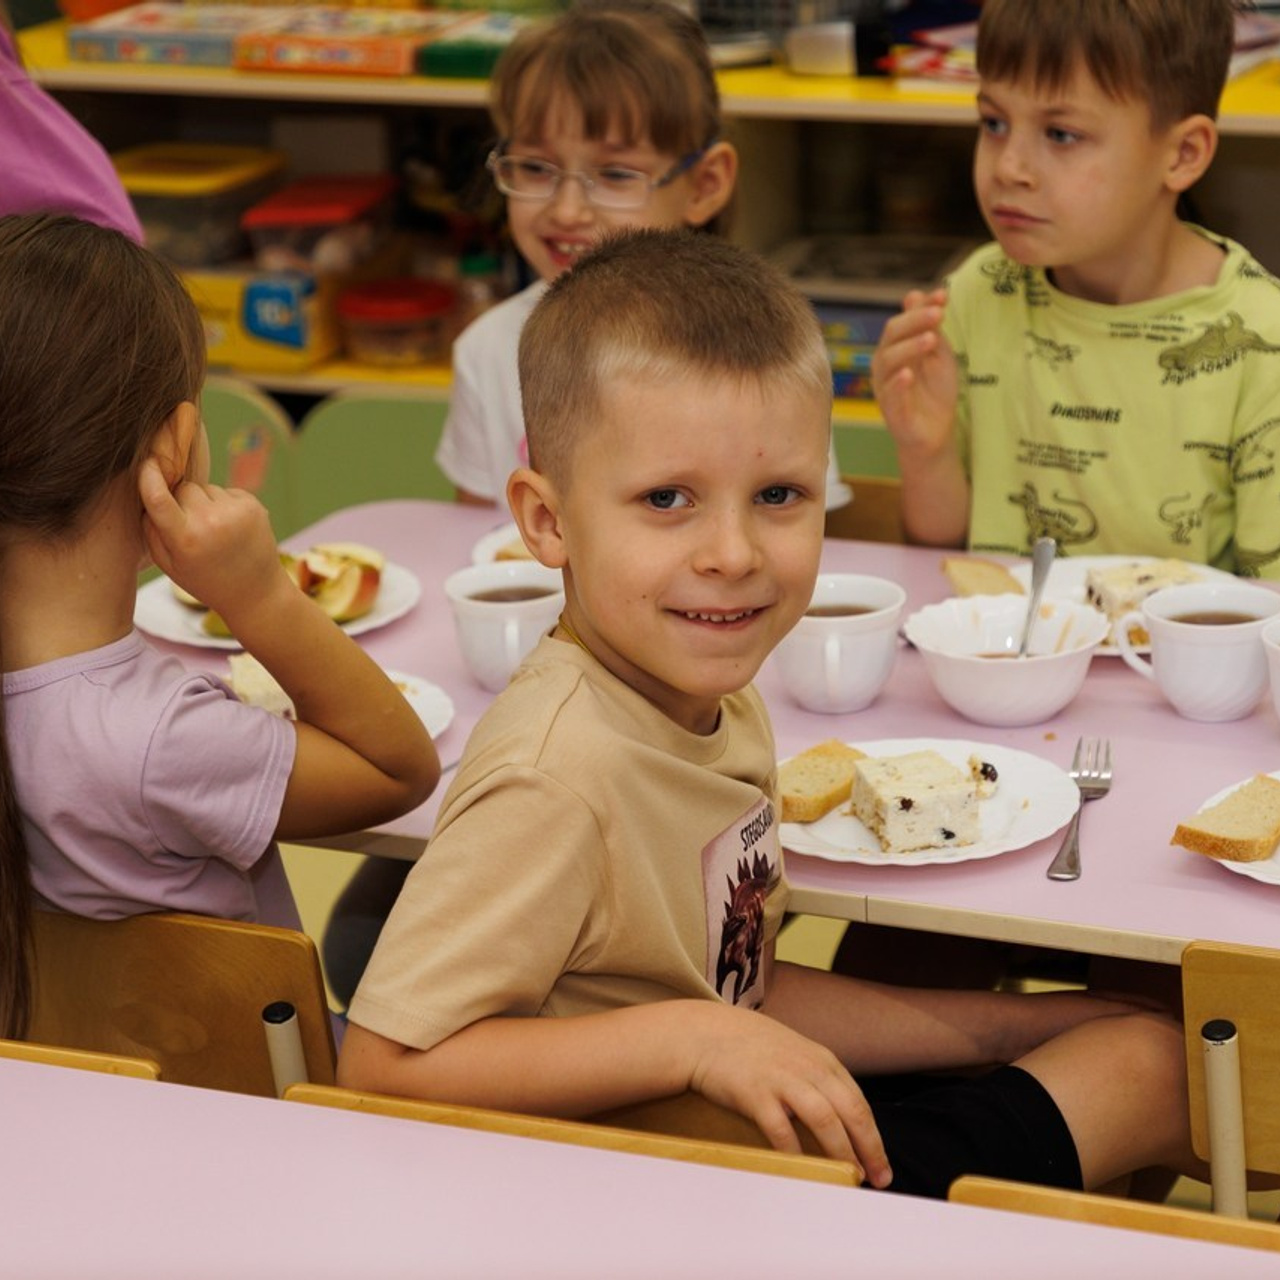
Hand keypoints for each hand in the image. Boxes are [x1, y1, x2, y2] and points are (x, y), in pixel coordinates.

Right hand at [138, 459, 288, 624]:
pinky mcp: (253, 505)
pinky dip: (224, 504)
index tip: (146, 462)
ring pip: (205, 488)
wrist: (256, 592)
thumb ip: (152, 530)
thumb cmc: (206, 580)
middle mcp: (211, 521)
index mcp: (185, 539)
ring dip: (204, 503)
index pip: (158, 498)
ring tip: (215, 533)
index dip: (149, 476)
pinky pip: (225, 491)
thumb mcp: (169, 565)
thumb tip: (146, 489)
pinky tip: (231, 529)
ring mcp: (235, 511)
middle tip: (192, 529)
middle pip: (183, 488)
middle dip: (181, 502)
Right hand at [686, 1002, 890, 1186]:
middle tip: (877, 1178)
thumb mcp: (794, 1053)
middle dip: (869, 1148)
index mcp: (821, 1060)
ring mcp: (781, 1078)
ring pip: (824, 1118)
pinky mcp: (755, 1093)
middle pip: (850, 1110)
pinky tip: (801, 1167)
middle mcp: (807, 1067)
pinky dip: (795, 1150)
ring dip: (841, 1151)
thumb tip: (842, 1120)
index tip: (881, 1164)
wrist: (706, 1034)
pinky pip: (781, 1128)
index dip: (874, 1136)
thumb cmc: (751, 1048)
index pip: (858, 1102)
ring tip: (848, 1175)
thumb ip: (817, 1079)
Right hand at [871, 288, 958, 459]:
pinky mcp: (891, 412)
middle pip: (891, 336)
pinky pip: (889, 395)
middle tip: (938, 314)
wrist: (936, 434)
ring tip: (931, 340)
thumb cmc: (934, 394)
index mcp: (895, 350)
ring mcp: (885, 388)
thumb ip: (929, 328)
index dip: (920, 308)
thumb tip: (916, 293)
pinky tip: (909, 374)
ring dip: (909, 348)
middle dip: (915, 322)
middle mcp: (885, 366)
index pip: (902, 322)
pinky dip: (898, 383)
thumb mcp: (938, 355)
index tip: (943, 296)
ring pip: (887, 361)